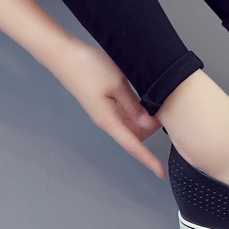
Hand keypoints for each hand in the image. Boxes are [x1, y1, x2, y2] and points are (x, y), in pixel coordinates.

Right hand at [54, 43, 165, 177]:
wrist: (65, 55)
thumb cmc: (87, 68)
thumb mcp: (117, 85)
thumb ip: (134, 105)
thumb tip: (149, 123)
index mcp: (109, 120)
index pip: (133, 146)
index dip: (148, 160)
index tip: (160, 172)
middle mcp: (107, 120)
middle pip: (136, 135)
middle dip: (151, 127)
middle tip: (163, 108)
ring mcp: (106, 111)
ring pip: (132, 124)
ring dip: (144, 117)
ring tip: (155, 99)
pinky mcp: (105, 102)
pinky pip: (125, 112)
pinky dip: (137, 108)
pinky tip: (144, 96)